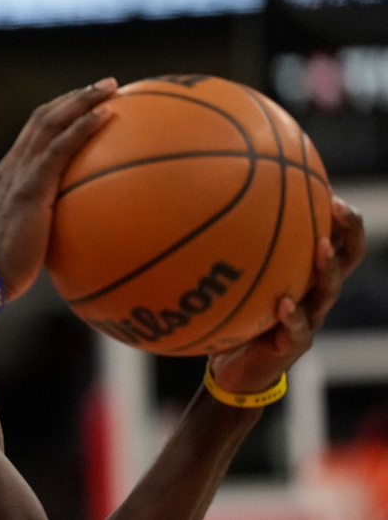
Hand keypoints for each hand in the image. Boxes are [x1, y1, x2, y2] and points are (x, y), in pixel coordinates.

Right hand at [0, 77, 117, 300]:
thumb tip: (74, 235)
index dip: (59, 114)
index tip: (84, 105)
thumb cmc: (5, 271)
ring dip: (81, 100)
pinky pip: (59, 148)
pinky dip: (83, 127)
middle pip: (42, 118)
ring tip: (110, 88)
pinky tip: (107, 116)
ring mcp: (18, 174)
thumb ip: (43, 228)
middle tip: (105, 86)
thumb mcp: (25, 240)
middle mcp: (10, 167)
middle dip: (74, 97)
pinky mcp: (29, 187)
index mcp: (7, 177)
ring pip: (50, 122)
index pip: (33, 135)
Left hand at [209, 195, 365, 393]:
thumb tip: (211, 206)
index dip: (342, 218)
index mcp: (305, 275)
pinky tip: (285, 304)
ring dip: (328, 270)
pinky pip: (300, 330)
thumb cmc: (236, 315)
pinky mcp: (293, 345)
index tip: (331, 191)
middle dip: (348, 234)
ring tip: (322, 248)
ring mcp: (309, 319)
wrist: (235, 368)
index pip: (336, 241)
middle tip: (340, 209)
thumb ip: (233, 251)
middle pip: (346, 260)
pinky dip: (294, 316)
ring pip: (328, 292)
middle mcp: (314, 294)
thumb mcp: (237, 280)